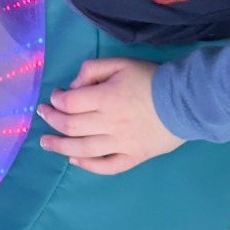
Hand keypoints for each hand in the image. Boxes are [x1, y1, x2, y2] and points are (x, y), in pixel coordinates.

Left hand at [37, 57, 183, 173]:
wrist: (187, 102)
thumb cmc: (151, 79)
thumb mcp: (120, 63)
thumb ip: (92, 69)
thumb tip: (73, 87)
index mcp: (105, 98)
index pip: (69, 103)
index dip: (56, 99)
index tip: (55, 96)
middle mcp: (109, 123)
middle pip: (70, 127)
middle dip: (51, 120)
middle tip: (42, 115)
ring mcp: (121, 144)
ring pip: (82, 150)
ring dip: (59, 146)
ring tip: (46, 143)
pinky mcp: (133, 157)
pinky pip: (106, 167)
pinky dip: (88, 166)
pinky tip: (74, 160)